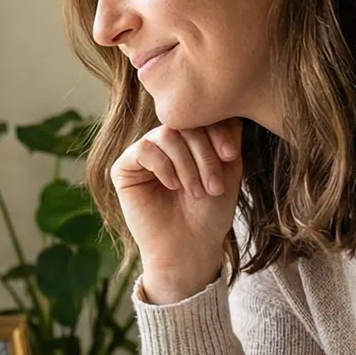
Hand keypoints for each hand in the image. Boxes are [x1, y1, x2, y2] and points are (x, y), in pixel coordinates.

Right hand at [110, 119, 242, 303]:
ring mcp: (144, 153)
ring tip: (196, 191)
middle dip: (204, 153)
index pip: (201, 116)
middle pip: (185, 124)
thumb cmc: (210, 213)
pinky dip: (163, 166)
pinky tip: (172, 186)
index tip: (230, 157)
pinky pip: (144, 149)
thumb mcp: (228, 170)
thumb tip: (224, 107)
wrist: (190, 247)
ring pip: (166, 134)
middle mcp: (165, 141)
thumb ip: (227, 137)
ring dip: (186, 163)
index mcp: (189, 139)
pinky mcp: (124, 168)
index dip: (217, 131)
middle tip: (214, 185)